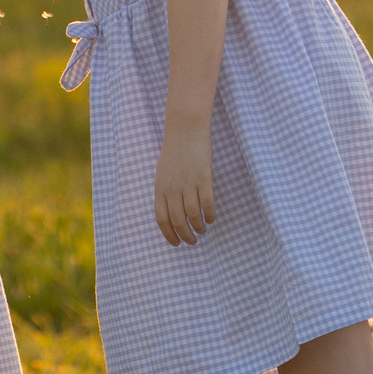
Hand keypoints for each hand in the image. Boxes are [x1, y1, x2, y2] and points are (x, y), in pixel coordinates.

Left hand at [152, 128, 215, 246]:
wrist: (185, 130)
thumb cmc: (174, 151)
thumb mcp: (163, 174)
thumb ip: (165, 192)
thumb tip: (171, 212)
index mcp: (160, 188)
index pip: (162, 219)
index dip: (169, 235)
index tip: (176, 244)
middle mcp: (172, 189)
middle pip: (178, 221)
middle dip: (186, 236)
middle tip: (193, 242)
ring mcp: (188, 184)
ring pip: (193, 215)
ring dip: (199, 227)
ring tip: (203, 230)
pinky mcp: (204, 178)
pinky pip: (207, 203)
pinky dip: (210, 215)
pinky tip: (212, 219)